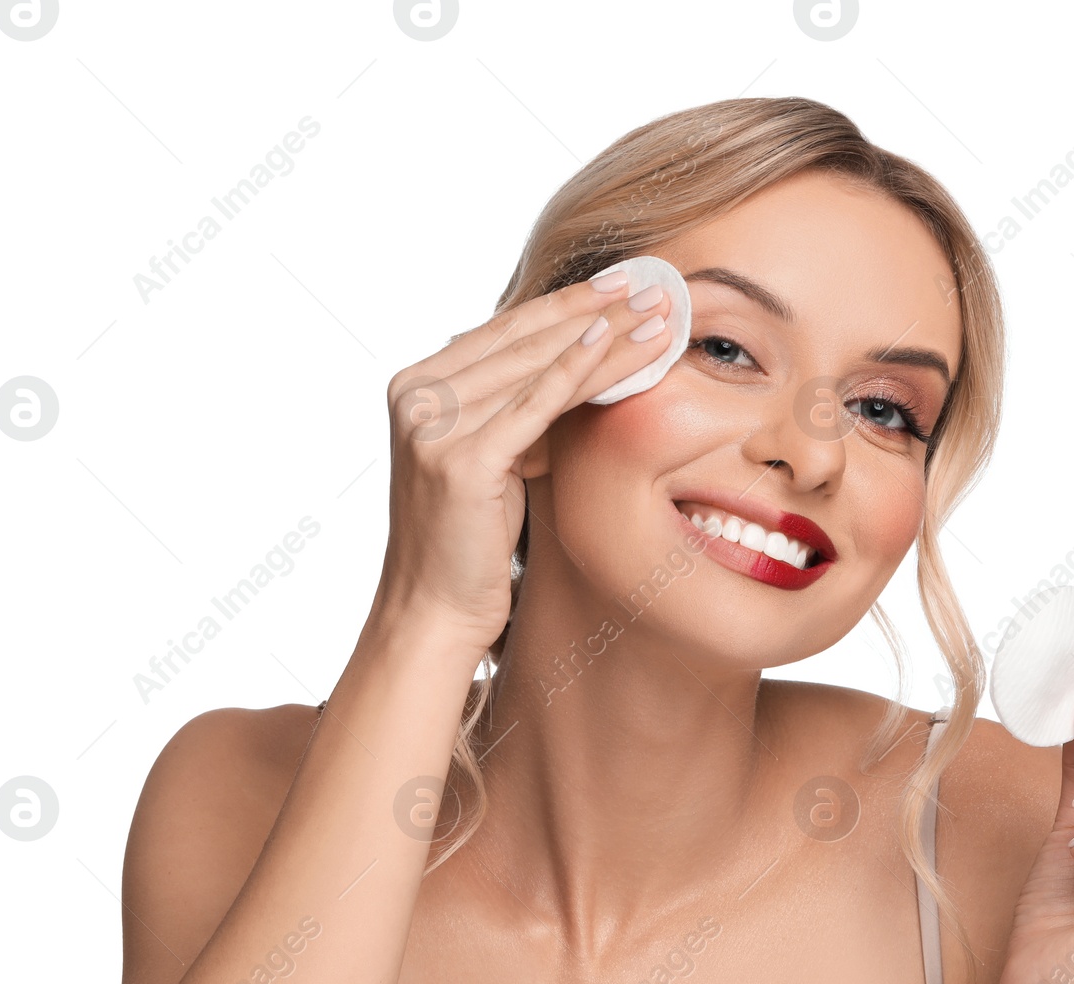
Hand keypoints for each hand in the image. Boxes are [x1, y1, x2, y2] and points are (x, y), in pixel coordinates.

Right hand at [369, 273, 673, 648]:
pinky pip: (534, 405)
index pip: (506, 331)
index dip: (568, 303)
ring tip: (658, 315)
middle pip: (523, 339)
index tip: (622, 282)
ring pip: (536, 365)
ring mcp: (432, 426)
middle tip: (656, 287)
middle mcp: (414, 396)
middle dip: (596, 310)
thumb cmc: (471, 540)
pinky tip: (616, 346)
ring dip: (604, 336)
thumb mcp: (496, 455)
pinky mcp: (459, 461)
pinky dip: (578, 372)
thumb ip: (521, 407)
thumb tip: (586, 358)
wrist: (435, 611)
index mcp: (415, 386)